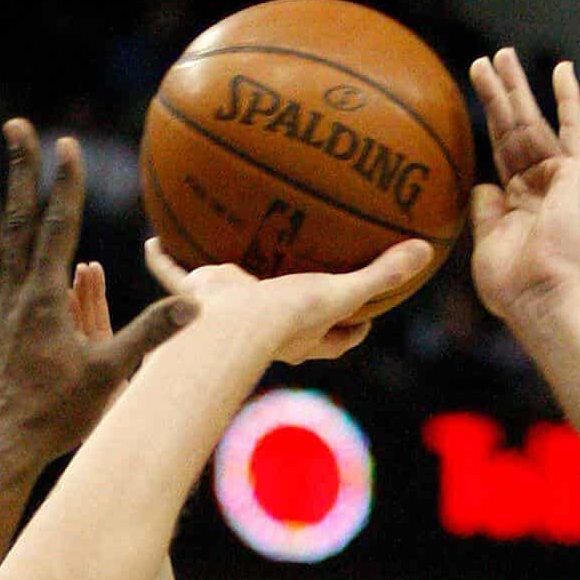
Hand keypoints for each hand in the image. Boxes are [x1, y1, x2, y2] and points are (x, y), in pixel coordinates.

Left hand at [0, 119, 189, 462]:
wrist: (3, 449)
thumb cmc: (58, 416)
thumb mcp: (110, 377)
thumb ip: (149, 335)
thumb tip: (194, 306)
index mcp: (45, 301)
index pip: (58, 228)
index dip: (65, 183)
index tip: (67, 144)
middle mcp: (13, 296)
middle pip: (17, 220)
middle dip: (19, 170)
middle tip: (15, 126)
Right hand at [143, 235, 430, 365]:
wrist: (227, 326)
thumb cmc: (284, 317)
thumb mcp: (340, 292)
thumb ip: (380, 274)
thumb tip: (425, 251)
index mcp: (305, 336)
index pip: (340, 339)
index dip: (356, 329)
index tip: (370, 315)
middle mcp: (269, 328)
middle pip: (292, 320)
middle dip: (301, 307)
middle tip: (312, 282)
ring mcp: (230, 312)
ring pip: (235, 296)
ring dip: (232, 283)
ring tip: (234, 259)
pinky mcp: (197, 296)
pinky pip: (175, 275)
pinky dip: (164, 260)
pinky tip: (153, 240)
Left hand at [469, 51, 579, 329]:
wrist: (539, 296)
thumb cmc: (510, 284)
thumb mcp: (487, 243)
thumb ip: (485, 212)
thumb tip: (480, 184)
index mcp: (517, 201)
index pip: (500, 150)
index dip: (489, 120)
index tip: (476, 94)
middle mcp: (539, 184)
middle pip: (514, 127)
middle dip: (501, 92)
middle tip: (487, 59)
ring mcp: (557, 177)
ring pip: (533, 121)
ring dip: (517, 87)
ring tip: (501, 54)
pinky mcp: (575, 174)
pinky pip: (572, 129)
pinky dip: (569, 99)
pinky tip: (563, 68)